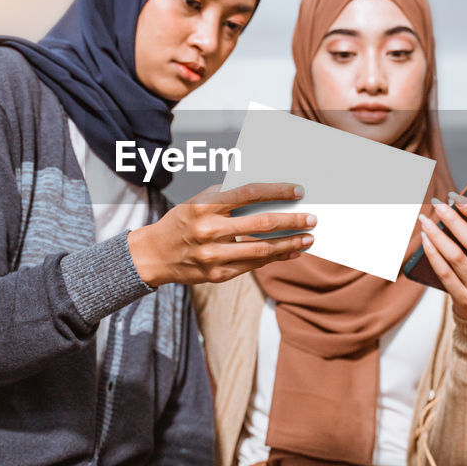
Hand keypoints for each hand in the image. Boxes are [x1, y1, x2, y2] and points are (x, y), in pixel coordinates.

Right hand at [128, 183, 314, 286]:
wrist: (153, 255)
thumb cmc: (183, 222)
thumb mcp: (199, 202)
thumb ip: (228, 198)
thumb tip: (269, 196)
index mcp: (205, 206)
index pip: (248, 193)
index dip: (276, 191)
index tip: (298, 190)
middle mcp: (208, 230)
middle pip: (260, 224)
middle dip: (291, 221)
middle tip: (313, 218)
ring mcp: (212, 256)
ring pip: (261, 250)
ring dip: (289, 244)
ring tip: (308, 238)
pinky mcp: (216, 275)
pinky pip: (252, 266)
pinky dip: (275, 258)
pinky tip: (290, 252)